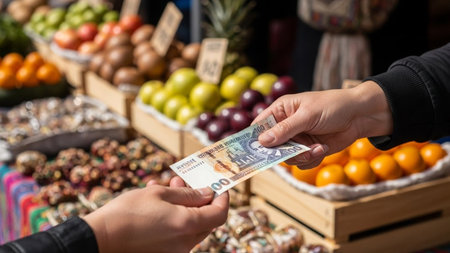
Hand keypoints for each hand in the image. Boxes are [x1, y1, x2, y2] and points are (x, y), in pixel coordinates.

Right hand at [83, 177, 228, 252]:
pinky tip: (157, 203)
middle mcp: (185, 243)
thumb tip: (207, 193)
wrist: (99, 238)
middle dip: (199, 198)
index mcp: (187, 226)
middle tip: (185, 182)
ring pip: (190, 226)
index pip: (219, 214)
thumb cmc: (128, 212)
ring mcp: (174, 251)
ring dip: (185, 205)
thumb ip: (188, 194)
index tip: (219, 186)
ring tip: (167, 187)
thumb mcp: (159, 194)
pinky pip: (177, 234)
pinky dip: (174, 217)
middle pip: (206, 220)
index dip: (223, 198)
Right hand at [254, 81, 392, 168]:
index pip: (259, 126)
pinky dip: (312, 158)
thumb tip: (262, 141)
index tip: (251, 153)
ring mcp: (297, 139)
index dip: (254, 139)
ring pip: (287, 157)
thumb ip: (284, 130)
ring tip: (317, 148)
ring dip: (302, 156)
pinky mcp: (309, 149)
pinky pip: (301, 162)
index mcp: (281, 110)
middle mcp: (286, 126)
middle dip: (283, 152)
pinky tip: (323, 148)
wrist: (360, 116)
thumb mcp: (307, 116)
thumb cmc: (332, 106)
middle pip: (271, 147)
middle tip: (296, 152)